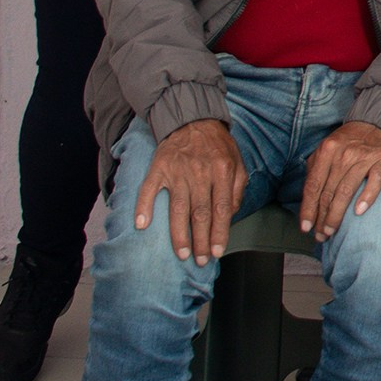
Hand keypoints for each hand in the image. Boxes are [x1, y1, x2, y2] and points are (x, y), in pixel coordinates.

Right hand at [134, 119, 247, 264]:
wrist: (193, 119)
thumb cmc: (218, 146)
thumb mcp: (237, 162)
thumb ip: (237, 189)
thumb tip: (229, 216)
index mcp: (222, 171)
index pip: (221, 209)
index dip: (219, 233)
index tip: (217, 252)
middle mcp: (200, 172)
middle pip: (200, 213)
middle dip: (200, 240)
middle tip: (199, 260)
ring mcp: (177, 170)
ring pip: (178, 207)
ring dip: (179, 233)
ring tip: (181, 253)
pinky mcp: (159, 167)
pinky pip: (149, 189)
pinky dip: (144, 206)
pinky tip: (142, 225)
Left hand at [297, 121, 380, 240]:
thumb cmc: (351, 140)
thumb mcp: (328, 147)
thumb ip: (316, 167)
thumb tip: (307, 195)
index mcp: (327, 150)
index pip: (313, 185)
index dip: (308, 208)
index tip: (305, 227)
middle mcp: (344, 154)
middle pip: (328, 192)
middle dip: (322, 217)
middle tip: (320, 235)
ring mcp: (364, 157)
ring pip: (347, 191)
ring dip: (337, 215)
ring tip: (331, 230)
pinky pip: (374, 182)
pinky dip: (367, 197)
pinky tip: (358, 212)